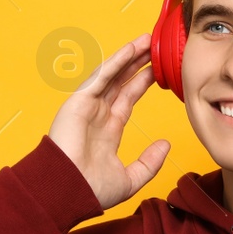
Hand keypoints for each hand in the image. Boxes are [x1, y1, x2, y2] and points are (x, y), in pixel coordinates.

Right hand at [47, 33, 170, 210]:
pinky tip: (131, 49)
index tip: (159, 71)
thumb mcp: (129, 179)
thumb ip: (149, 162)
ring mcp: (87, 107)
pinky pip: (100, 77)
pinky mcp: (78, 102)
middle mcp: (97, 115)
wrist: (67, 192)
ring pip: (112, 75)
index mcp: (107, 131)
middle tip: (156, 48)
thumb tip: (165, 145)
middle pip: (121, 82)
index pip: (128, 100)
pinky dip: (116, 62)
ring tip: (147, 41)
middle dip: (138, 65)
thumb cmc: (90, 190)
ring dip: (129, 57)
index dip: (142, 83)